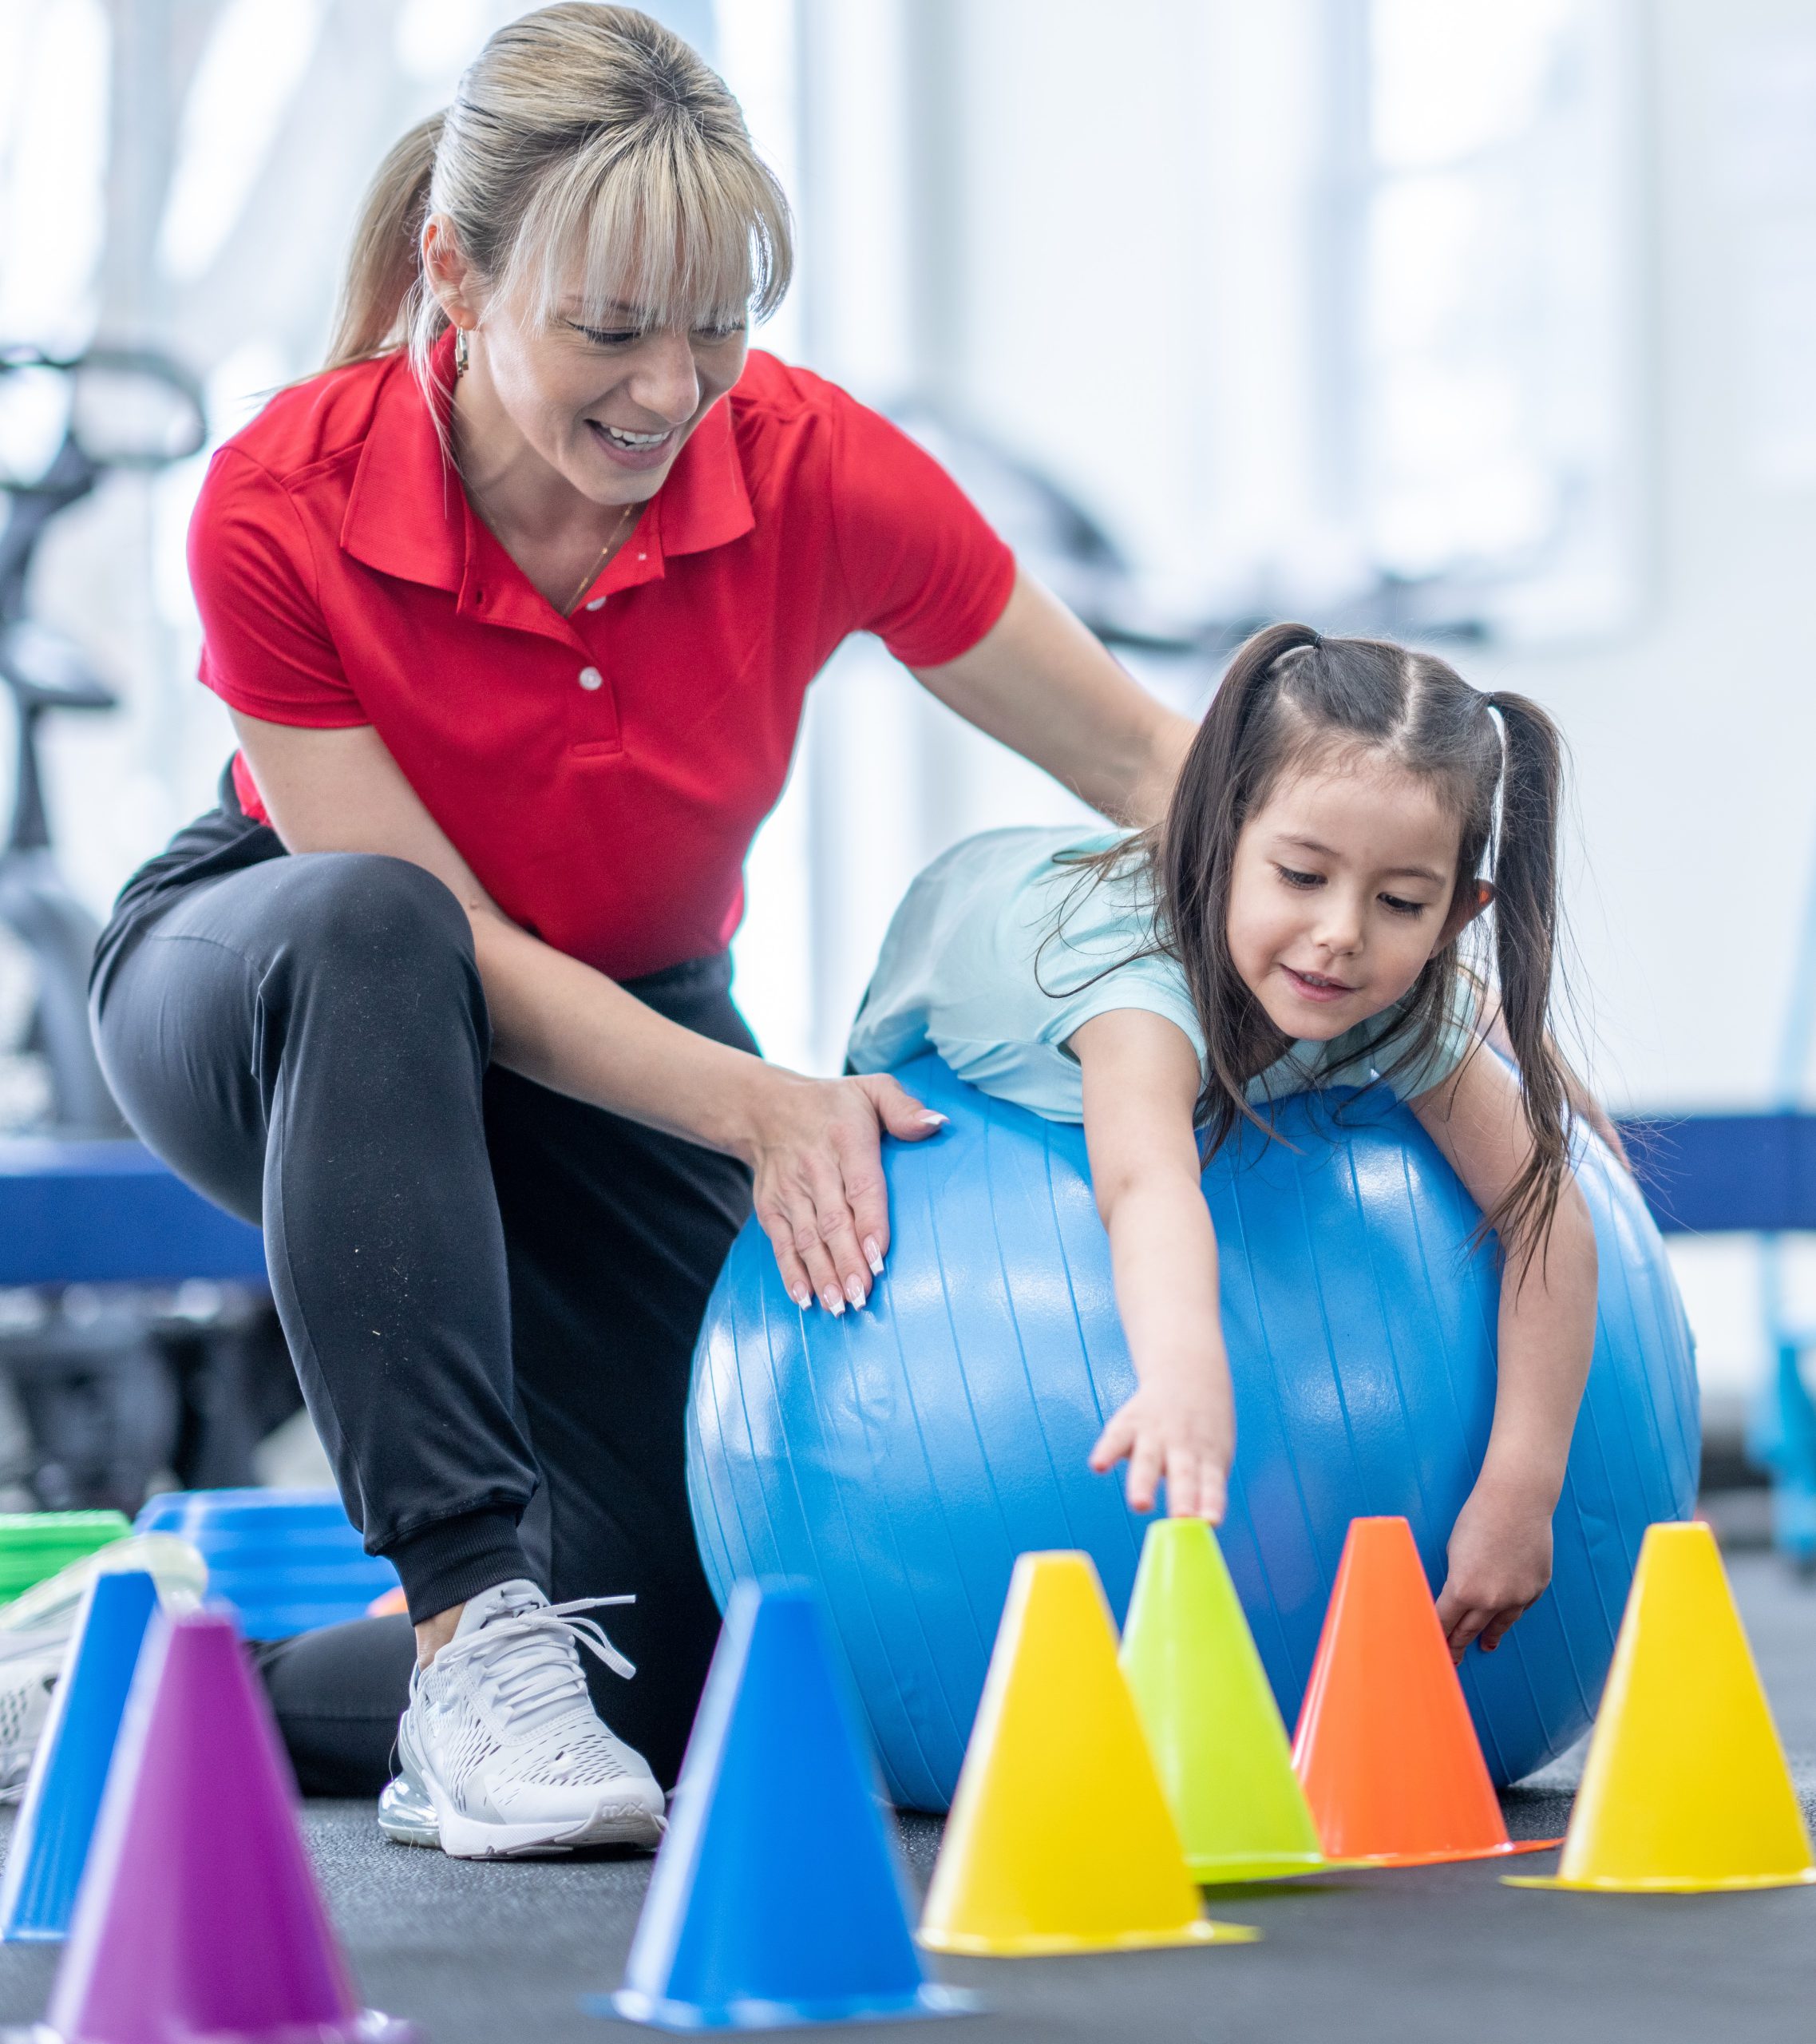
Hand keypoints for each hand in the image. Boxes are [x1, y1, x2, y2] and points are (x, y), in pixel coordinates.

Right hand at [744, 1069, 945, 1314]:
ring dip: (822, 1275)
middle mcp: (815, 1168)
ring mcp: (790, 1191)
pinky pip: (782, 1244)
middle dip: (847, 1263)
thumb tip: (937, 1123)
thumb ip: (904, 1107)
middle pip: (833, 1222)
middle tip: (862, 1296)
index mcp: (845, 1140)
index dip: (869, 1224)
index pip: (861, 1187)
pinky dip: (791, 1273)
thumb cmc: (833, 1104)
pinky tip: (805, 1298)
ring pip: (808, 1239)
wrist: (765, 1107)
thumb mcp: (872, 1088)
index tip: (879, 1258)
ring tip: (838, 1306)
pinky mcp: (771, 1208)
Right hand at [1088, 1361, 1233, 1520]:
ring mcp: (1155, 1433)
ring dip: (1144, 1483)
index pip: (1212, 1483)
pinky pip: (1116, 1439)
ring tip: (1141, 1503)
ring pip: (1149, 1460)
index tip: (1210, 1521)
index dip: (1211, 1502)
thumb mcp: (1214, 1457)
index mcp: (1208, 1456)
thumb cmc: (1202, 1433)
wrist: (1187, 1376)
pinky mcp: (1129, 1423)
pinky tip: (1098, 1466)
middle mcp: (1182, 1446)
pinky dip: (1107, 1452)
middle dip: (1182, 1497)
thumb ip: (1204, 1492)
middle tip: (1182, 1517)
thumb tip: (1197, 1529)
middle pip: (1183, 1475)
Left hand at [1434, 1479, 1553, 1660]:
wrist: (1518, 1502)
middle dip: (1458, 1645)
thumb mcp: (1454, 1551)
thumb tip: (1458, 1597)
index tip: (1432, 1648)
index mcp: (1463, 1590)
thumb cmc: (1479, 1518)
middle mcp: (1491, 1600)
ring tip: (1484, 1646)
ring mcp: (1517, 1597)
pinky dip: (1511, 1613)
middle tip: (1453, 1659)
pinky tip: (1507, 1619)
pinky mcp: (1536, 1589)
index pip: (1444, 1622)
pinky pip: (1521, 1607)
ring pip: (1499, 1624)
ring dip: (1489, 1636)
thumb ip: (1457, 1580)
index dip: (1436, 1636)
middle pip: (1470, 1630)